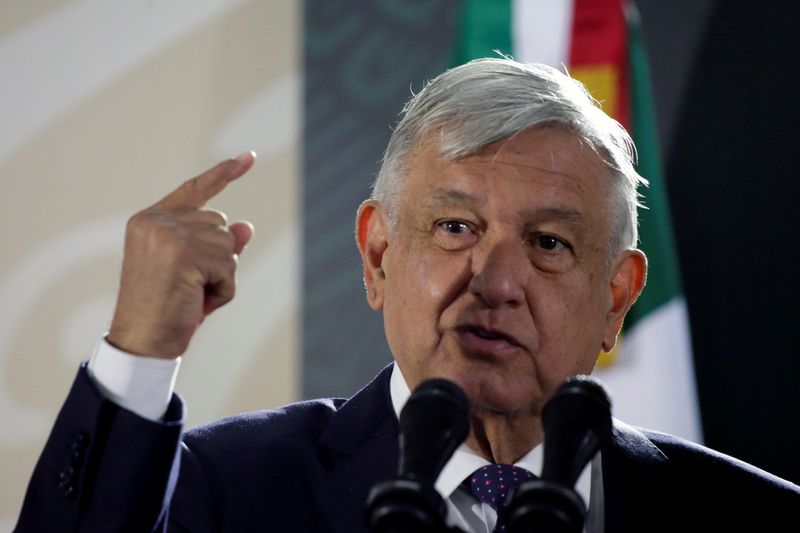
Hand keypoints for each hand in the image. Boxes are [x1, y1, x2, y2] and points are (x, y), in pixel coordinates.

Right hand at [107, 152, 255, 358]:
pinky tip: (197, 303)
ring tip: (191, 296)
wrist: (141, 343)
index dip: (224, 173)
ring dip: (221, 277)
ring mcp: (168, 234)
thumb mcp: (195, 273)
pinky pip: (229, 267)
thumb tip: (246, 226)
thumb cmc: (166, 310)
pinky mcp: (182, 252)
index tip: (249, 157)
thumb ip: (217, 246)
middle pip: (220, 224)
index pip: (194, 190)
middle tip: (189, 288)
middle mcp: (155, 221)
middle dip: (217, 259)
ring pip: (228, 246)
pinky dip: (223, 290)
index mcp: (149, 220)